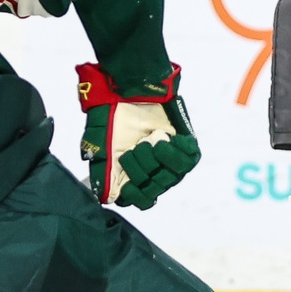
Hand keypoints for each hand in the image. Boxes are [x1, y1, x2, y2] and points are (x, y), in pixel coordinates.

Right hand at [75, 65, 200, 207]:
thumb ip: (103, 174)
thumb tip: (104, 197)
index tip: (127, 183)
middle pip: (156, 188)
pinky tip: (164, 139)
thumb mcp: (102, 147)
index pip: (143, 200)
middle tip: (133, 150)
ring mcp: (172, 159)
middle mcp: (155, 170)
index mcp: (135, 174)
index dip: (136, 194)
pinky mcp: (186, 146)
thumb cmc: (114, 118)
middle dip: (142, 171)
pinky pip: (188, 160)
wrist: (128, 91)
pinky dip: (175, 152)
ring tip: (147, 141)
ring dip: (157, 160)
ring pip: (172, 176)